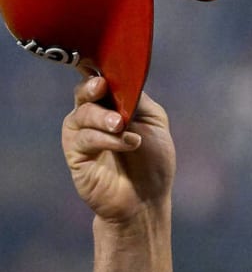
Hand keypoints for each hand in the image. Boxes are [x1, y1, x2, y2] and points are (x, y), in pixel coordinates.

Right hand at [61, 77, 175, 222]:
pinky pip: (84, 138)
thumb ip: (138, 100)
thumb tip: (122, 80)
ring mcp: (83, 134)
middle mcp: (94, 116)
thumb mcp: (154, 124)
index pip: (101, 81)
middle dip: (94, 89)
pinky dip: (106, 139)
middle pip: (85, 92)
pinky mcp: (76, 154)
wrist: (147, 200)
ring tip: (122, 127)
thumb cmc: (154, 162)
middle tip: (104, 90)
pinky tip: (127, 144)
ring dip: (103, 117)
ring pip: (82, 114)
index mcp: (114, 105)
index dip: (101, 73)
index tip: (105, 71)